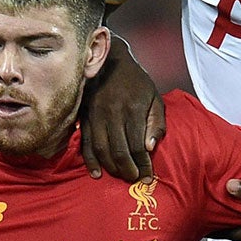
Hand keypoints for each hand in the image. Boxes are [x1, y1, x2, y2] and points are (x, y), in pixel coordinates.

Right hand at [78, 43, 165, 181]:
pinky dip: (90, 161)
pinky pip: (86, 143)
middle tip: (134, 179)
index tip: (148, 177)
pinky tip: (96, 173)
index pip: (138, 145)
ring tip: (120, 176)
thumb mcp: (154, 97)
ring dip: (111, 167)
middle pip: (119, 150)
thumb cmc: (136, 82)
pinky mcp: (84, 116)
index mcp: (133, 109)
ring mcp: (96, 115)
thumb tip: (149, 148)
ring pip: (102, 149)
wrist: (110, 60)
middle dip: (128, 170)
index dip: (143, 164)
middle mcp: (113, 113)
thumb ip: (156, 122)